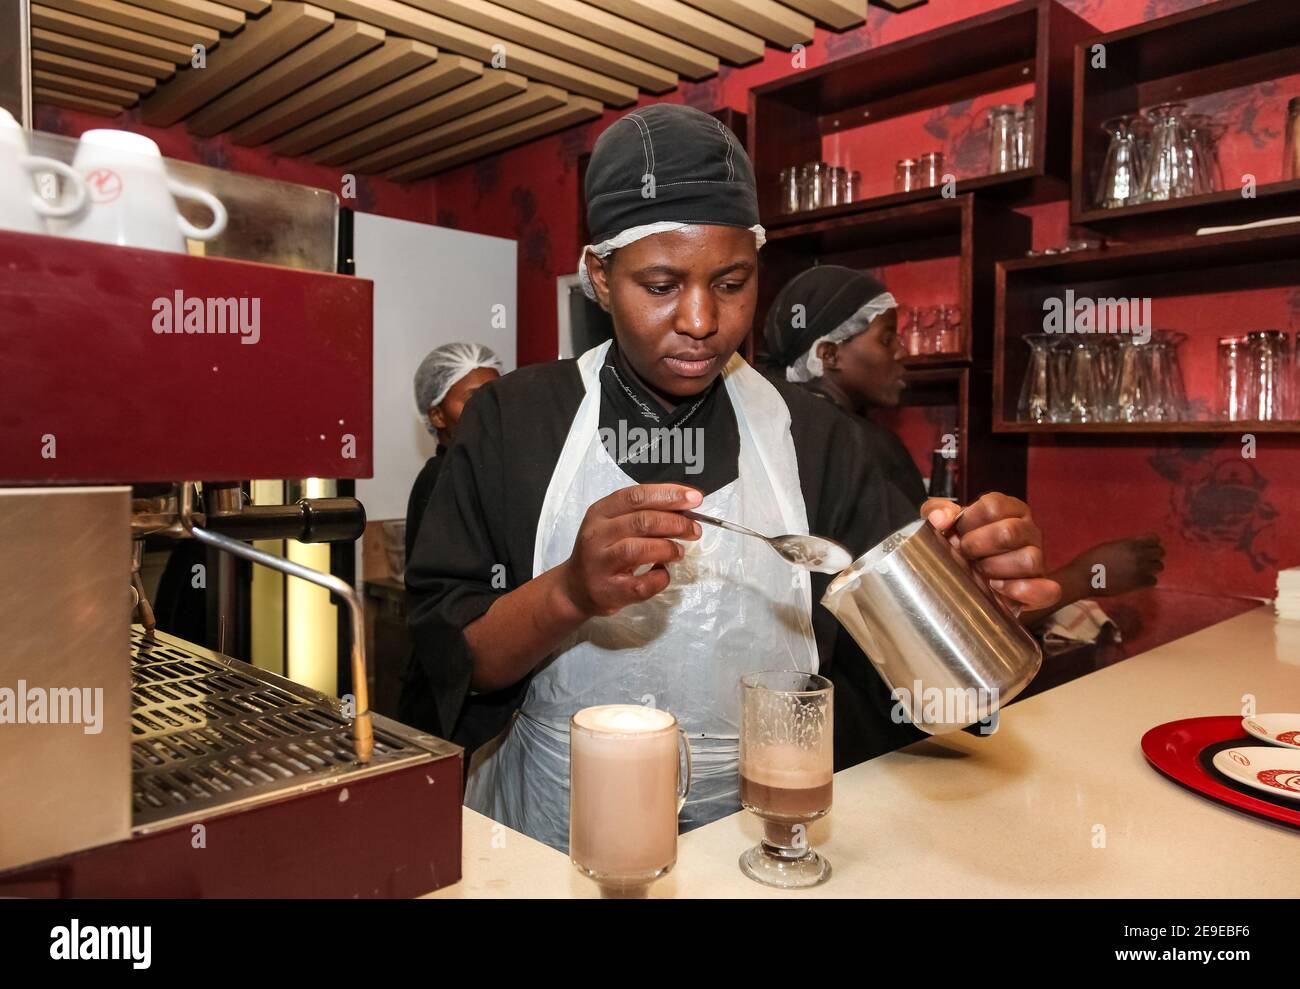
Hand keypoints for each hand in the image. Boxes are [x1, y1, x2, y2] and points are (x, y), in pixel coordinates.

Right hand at [557, 483, 702, 618]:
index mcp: (600, 512)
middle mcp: (597, 535)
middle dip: (676, 523)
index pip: (636, 496)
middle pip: (642, 521)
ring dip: (667, 548)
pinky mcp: (608, 591)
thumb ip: (643, 514)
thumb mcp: (614, 525)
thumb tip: (684, 509)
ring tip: (679, 552)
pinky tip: (663, 573)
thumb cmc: (603, 552)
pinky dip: (660, 578)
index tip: (694, 498)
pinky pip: (641, 584)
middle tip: (694, 530)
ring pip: (638, 550)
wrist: (576, 588)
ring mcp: (600, 564)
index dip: (669, 495)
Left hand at [921, 493, 1060, 611]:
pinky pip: (1047, 589)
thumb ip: (936, 511)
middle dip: (977, 545)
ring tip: (980, 572)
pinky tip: (997, 588)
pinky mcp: (1042, 586)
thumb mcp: (945, 522)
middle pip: (1010, 532)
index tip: (957, 532)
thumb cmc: (962, 545)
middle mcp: (1028, 530)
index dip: (968, 521)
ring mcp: (1039, 557)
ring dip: (995, 568)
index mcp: (1008, 509)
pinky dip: (1021, 590)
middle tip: (965, 553)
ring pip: (1029, 559)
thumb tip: (940, 519)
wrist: (973, 580)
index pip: (992, 506)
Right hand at [1070, 535, 1164, 595]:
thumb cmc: (1091, 559)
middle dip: (1153, 555)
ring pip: (1159, 567)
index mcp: (1131, 543)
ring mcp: (1140, 570)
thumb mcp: (1109, 546)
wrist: (1083, 577)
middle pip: (1160, 553)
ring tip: (1141, 570)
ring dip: (1152, 568)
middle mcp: (1139, 555)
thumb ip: (1126, 546)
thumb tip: (1136, 547)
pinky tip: (1138, 580)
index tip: (1146, 546)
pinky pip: (1153, 581)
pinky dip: (1147, 580)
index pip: (1154, 539)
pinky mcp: (1138, 583)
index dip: (1152, 542)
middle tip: (1144, 559)